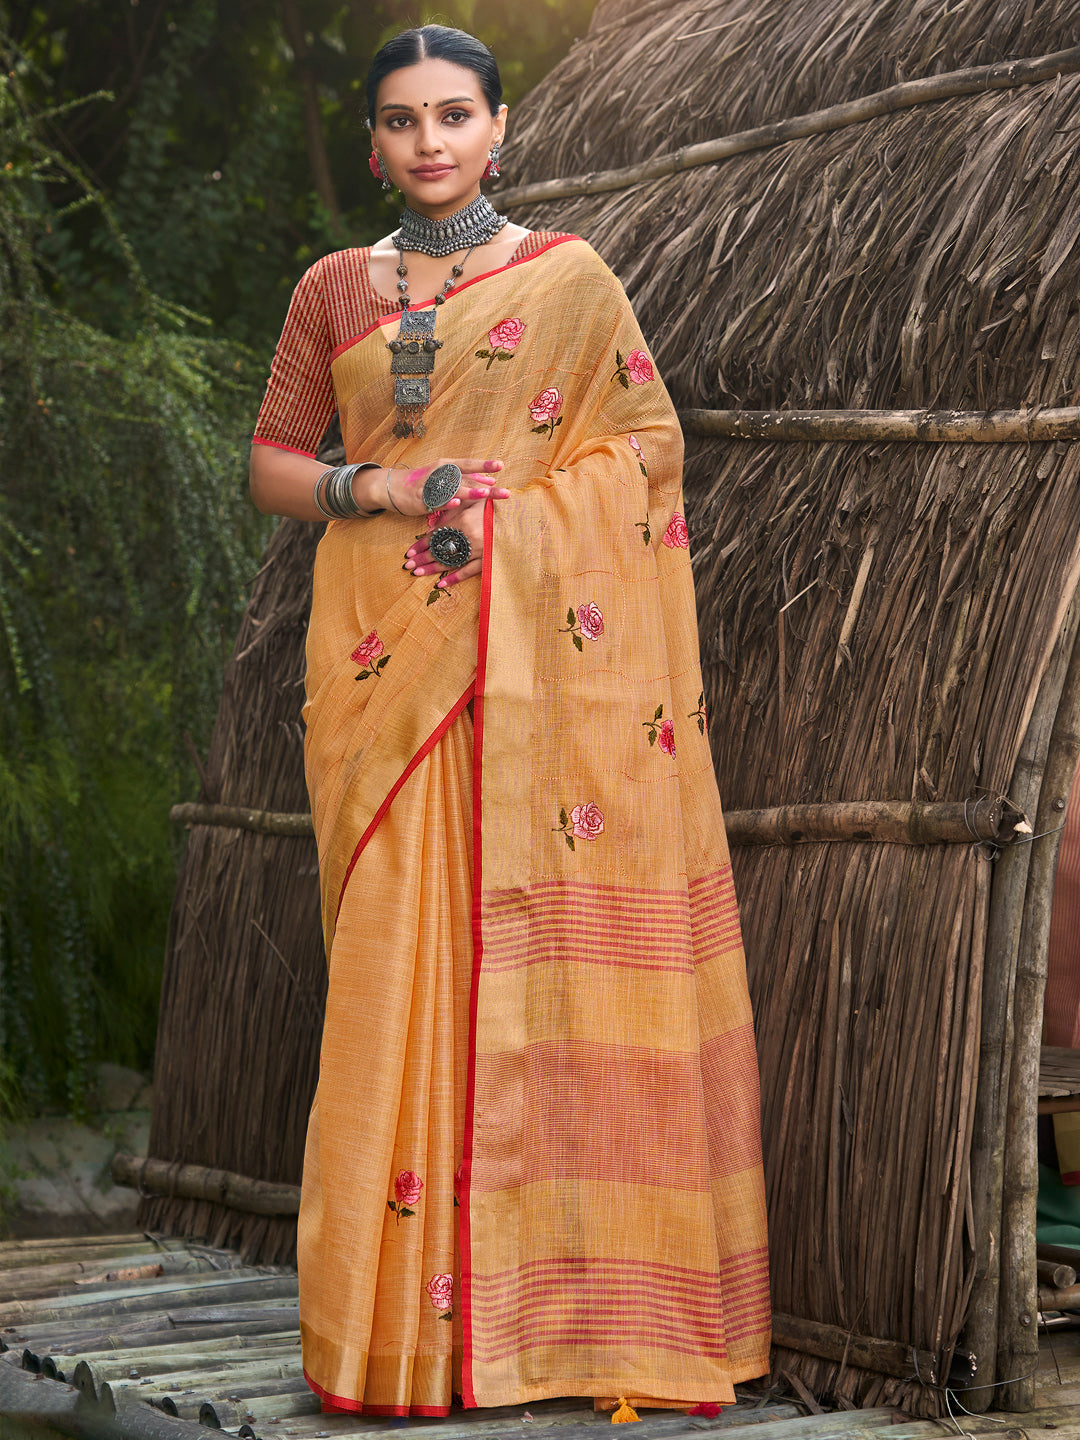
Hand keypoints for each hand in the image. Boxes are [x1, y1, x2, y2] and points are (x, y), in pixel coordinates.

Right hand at [384, 457, 508, 518]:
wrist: (392, 487)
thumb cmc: (423, 482)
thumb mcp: (445, 477)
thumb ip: (466, 479)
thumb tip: (491, 481)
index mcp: (447, 466)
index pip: (469, 464)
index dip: (484, 465)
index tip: (501, 465)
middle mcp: (440, 473)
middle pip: (466, 479)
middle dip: (486, 485)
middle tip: (505, 491)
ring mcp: (431, 486)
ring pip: (454, 488)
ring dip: (470, 490)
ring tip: (485, 492)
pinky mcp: (422, 499)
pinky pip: (436, 501)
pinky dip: (447, 502)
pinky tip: (457, 502)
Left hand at [404, 494, 498, 587]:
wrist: (519, 515)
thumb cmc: (494, 506)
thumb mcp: (473, 501)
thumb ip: (453, 510)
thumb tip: (435, 524)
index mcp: (462, 521)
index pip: (435, 536)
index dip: (420, 545)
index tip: (408, 552)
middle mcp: (466, 538)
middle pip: (438, 550)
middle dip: (421, 559)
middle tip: (408, 566)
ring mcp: (477, 550)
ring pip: (449, 562)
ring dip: (432, 569)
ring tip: (417, 573)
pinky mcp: (487, 559)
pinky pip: (468, 571)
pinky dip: (454, 577)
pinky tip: (440, 582)